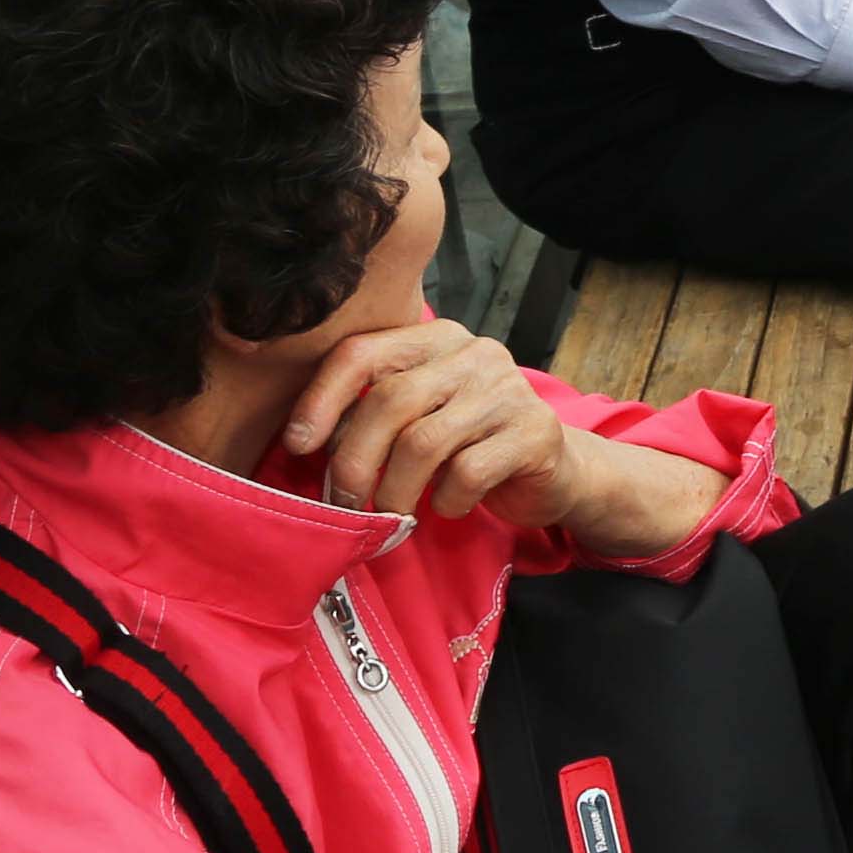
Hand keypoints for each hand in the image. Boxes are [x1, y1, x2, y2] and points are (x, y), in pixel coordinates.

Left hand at [279, 321, 581, 527]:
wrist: (555, 469)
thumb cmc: (468, 445)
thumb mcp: (418, 416)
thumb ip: (371, 414)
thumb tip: (305, 442)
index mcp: (436, 338)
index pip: (363, 353)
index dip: (321, 399)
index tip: (297, 445)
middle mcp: (474, 354)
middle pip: (391, 401)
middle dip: (355, 460)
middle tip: (345, 502)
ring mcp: (508, 391)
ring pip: (424, 442)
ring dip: (396, 490)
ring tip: (393, 514)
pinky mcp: (534, 433)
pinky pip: (467, 473)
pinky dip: (447, 501)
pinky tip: (449, 506)